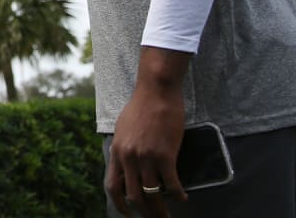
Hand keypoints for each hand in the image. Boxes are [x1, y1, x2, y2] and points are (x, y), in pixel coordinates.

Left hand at [105, 54, 190, 216]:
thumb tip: (125, 164)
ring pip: (152, 193)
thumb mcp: (123, 128)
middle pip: (134, 195)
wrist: (156, 91)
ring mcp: (146, 157)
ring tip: (168, 216)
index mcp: (117, 152)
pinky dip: (177, 194)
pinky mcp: (165, 154)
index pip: (113, 187)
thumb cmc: (141, 106)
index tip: (129, 214)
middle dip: (144, 212)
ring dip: (160, 209)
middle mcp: (129, 157)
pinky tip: (182, 198)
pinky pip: (171, 183)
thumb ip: (123, 148)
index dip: (120, 205)